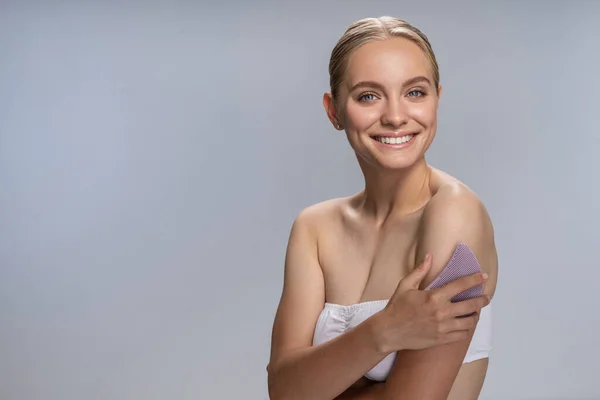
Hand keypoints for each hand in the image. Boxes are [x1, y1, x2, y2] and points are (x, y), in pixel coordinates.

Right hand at [374, 253, 489, 352]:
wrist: (389, 332)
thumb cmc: (396, 308)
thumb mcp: (405, 285)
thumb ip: (420, 270)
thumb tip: (429, 256)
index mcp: (434, 297)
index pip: (460, 286)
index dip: (474, 280)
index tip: (483, 277)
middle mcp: (442, 312)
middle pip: (471, 305)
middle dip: (482, 300)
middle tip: (486, 297)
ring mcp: (443, 327)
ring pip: (469, 322)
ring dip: (475, 316)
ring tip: (476, 312)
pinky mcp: (441, 339)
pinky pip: (461, 335)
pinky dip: (467, 329)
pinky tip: (466, 325)